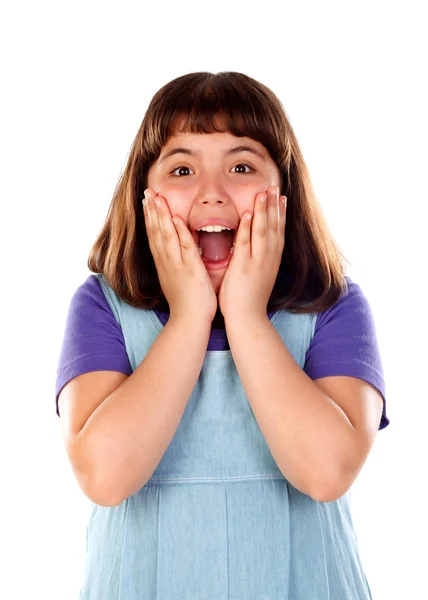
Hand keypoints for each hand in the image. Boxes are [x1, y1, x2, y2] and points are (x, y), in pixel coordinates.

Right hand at [142, 189, 217, 323]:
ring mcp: (176, 265)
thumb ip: (178, 265)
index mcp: (165, 264)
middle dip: (151, 210)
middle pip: (155, 231)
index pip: (155, 236)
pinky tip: (174, 218)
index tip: (148, 202)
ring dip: (160, 215)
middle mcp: (167, 262)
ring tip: (156, 197)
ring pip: (165, 235)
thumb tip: (179, 256)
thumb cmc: (188, 304)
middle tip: (147, 192)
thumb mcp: (178, 280)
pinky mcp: (189, 269)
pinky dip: (178, 232)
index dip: (150, 218)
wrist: (189, 321)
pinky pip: (183, 247)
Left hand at [218, 186, 286, 320]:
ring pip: (262, 231)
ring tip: (264, 192)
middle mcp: (268, 258)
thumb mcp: (259, 276)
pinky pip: (246, 243)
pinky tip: (247, 213)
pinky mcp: (244, 266)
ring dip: (263, 210)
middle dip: (274, 205)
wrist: (247, 318)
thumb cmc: (249, 299)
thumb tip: (258, 251)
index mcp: (271, 260)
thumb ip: (259, 261)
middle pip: (273, 227)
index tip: (281, 196)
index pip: (278, 231)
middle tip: (274, 186)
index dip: (280, 213)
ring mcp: (257, 261)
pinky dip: (247, 227)